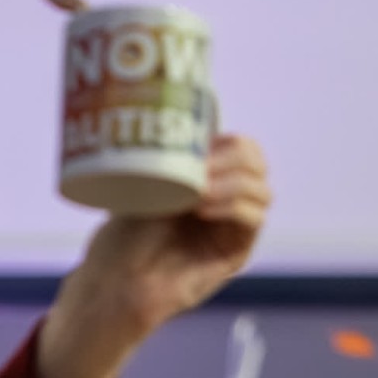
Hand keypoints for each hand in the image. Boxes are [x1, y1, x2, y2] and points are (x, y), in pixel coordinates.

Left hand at [37, 134, 271, 377]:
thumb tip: (186, 100)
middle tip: (204, 164)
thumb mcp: (144, 178)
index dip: (232, 141)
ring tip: (199, 190)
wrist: (116, 278)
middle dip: (236, 156)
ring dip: (233, 182)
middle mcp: (226, 199)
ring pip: (261, 189)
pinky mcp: (236, 252)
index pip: (244, 148)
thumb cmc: (123, 233)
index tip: (204, 142)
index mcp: (210, 178)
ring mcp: (233, 226)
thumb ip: (166, 148)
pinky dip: (234, 206)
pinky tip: (207, 206)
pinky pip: (254, 219)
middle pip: (257, 163)